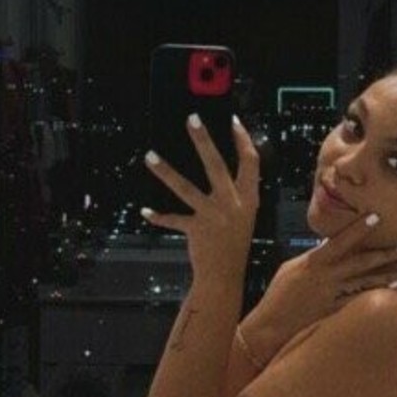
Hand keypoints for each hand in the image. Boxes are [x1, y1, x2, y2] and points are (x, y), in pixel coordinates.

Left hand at [141, 115, 260, 278]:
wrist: (225, 276)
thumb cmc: (233, 243)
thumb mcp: (244, 215)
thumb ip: (237, 192)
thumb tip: (219, 164)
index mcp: (249, 199)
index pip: (250, 162)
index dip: (242, 140)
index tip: (233, 121)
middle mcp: (232, 204)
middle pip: (216, 166)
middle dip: (203, 141)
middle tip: (191, 119)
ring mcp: (213, 216)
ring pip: (185, 188)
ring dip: (166, 172)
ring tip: (150, 156)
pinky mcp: (196, 230)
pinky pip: (173, 219)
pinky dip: (158, 216)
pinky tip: (145, 210)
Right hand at [241, 210, 396, 359]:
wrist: (269, 328)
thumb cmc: (277, 297)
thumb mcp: (290, 269)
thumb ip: (311, 258)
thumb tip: (326, 247)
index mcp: (313, 263)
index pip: (339, 241)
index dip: (358, 228)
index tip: (376, 216)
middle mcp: (326, 278)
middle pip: (361, 262)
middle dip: (385, 253)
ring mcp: (332, 297)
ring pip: (366, 283)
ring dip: (389, 277)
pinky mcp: (335, 314)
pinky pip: (360, 302)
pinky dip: (376, 296)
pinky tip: (393, 294)